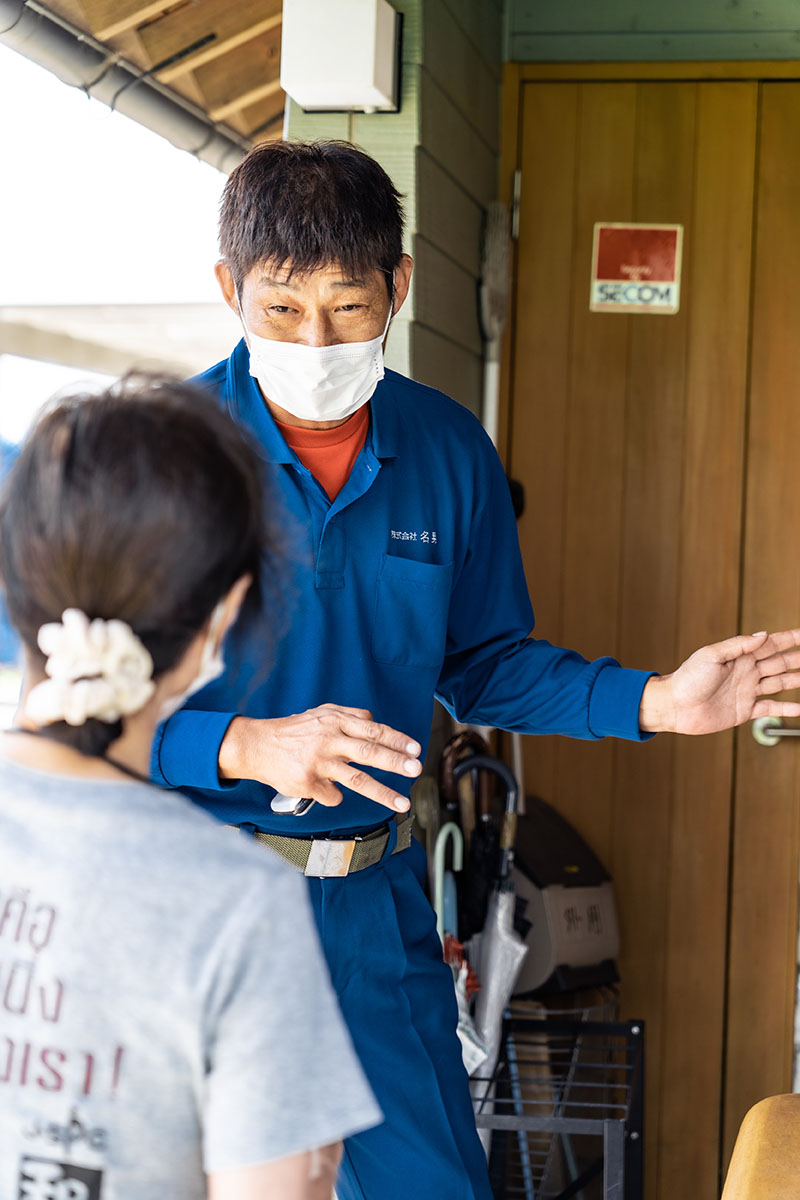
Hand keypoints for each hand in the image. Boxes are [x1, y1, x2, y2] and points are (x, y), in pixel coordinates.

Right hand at [218, 704, 420, 811]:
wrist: (258, 746)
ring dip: (383, 793)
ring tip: (403, 803)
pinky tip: (329, 790)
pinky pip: (333, 795)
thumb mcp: (323, 714)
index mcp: (335, 722)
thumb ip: (351, 717)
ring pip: (357, 780)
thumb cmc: (295, 731)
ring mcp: (318, 763)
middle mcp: (328, 740)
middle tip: (416, 769)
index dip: (396, 739)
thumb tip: (378, 726)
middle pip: (368, 752)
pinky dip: (336, 796)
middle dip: (396, 762)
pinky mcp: (308, 783)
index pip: (373, 730)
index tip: (415, 748)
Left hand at [639, 629, 799, 734]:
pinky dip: (786, 708)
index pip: (771, 644)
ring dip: (797, 680)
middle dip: (798, 658)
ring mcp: (747, 691)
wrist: (674, 707)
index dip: (790, 639)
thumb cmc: (686, 679)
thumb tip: (763, 634)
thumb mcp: (711, 656)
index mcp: (739, 656)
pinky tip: (799, 708)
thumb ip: (738, 645)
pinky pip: (770, 708)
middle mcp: (746, 672)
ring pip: (780, 683)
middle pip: (781, 662)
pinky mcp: (744, 710)